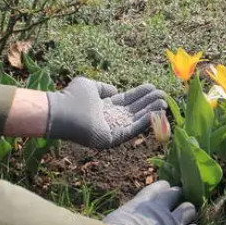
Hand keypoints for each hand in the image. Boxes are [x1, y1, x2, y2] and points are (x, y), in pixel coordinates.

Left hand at [47, 77, 165, 148]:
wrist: (60, 112)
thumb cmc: (71, 97)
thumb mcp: (89, 85)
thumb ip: (103, 87)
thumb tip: (115, 90)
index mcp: (106, 106)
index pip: (128, 100)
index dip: (141, 95)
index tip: (154, 88)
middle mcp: (111, 118)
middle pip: (135, 110)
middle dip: (149, 103)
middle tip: (164, 96)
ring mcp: (112, 130)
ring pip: (136, 120)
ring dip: (150, 113)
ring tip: (163, 104)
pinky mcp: (112, 139)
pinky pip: (130, 131)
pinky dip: (142, 124)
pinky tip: (154, 115)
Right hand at [104, 181, 200, 224]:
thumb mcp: (118, 217)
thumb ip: (129, 213)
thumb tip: (125, 217)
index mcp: (144, 201)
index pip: (161, 186)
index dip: (164, 190)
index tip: (163, 195)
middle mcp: (161, 208)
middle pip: (178, 193)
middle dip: (178, 198)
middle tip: (175, 206)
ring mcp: (172, 223)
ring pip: (189, 209)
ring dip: (188, 213)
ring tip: (183, 219)